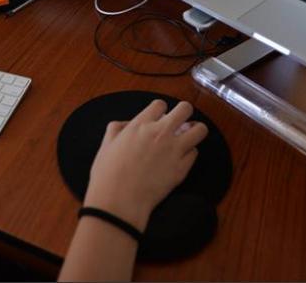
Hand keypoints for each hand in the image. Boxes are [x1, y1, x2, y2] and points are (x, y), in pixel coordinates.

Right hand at [83, 99, 208, 231]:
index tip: (159, 117)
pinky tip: (180, 158)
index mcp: (140, 125)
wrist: (119, 201)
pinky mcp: (182, 168)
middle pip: (185, 109)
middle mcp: (161, 133)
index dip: (160, 110)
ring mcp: (174, 150)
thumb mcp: (106, 144)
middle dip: (183, 113)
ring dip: (194, 131)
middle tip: (179, 122)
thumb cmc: (108, 174)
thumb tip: (129, 124)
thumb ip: (118, 128)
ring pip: (200, 129)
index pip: (160, 104)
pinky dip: (189, 154)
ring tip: (188, 137)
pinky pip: (195, 153)